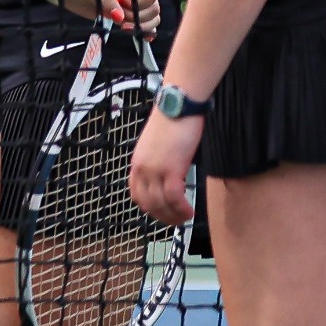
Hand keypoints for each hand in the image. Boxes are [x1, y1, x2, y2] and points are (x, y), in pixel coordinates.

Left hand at [52, 0, 160, 38]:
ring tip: (123, 27)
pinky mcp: (127, 16)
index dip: (139, 3)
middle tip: (120, 18)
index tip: (123, 4)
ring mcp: (132, 3)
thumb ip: (108, 2)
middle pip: (153, 6)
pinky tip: (143, 37)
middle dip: (139, 16)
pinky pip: (146, 24)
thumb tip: (120, 16)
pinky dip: (146, 30)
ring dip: (142, 25)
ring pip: (152, 16)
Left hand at [131, 109, 202, 225]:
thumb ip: (157, 162)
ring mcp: (155, 170)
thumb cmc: (172, 120)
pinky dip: (182, 209)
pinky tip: (190, 211)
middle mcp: (142, 169)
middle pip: (148, 204)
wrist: (178, 105)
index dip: (149, 207)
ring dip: (174, 216)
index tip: (161, 212)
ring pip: (161, 204)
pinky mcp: (172, 169)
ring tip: (185, 218)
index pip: (136, 194)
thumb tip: (168, 176)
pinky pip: (174, 198)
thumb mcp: (156, 145)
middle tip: (176, 220)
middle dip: (162, 216)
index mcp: (137, 162)